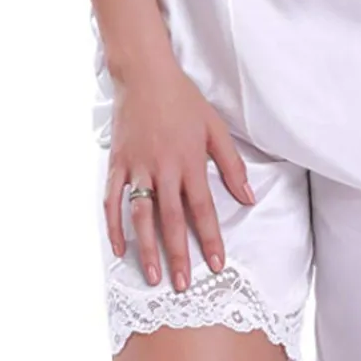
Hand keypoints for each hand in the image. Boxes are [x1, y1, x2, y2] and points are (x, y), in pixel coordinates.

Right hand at [103, 63, 254, 292]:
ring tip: (152, 276)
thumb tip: (248, 198)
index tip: (216, 265)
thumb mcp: (216, 129)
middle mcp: (163, 169)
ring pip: (141, 216)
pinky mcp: (117, 164)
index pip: (202, 209)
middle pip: (171, 220)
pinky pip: (112, 200)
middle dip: (178, 255)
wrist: (145, 75)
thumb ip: (232, 166)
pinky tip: (120, 249)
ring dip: (147, 248)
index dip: (210, 239)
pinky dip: (114, 226)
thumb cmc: (184, 101)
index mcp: (190, 162)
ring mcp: (137, 168)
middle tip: (183, 285)